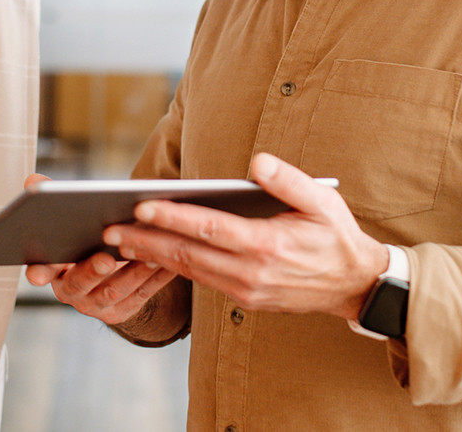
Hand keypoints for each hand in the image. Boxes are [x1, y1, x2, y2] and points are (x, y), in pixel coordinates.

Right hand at [21, 174, 176, 325]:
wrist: (106, 279)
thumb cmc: (83, 243)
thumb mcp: (66, 225)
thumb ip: (52, 202)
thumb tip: (33, 180)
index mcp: (52, 270)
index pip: (41, 271)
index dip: (39, 271)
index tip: (38, 272)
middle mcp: (72, 291)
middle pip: (80, 282)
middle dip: (92, 270)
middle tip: (106, 257)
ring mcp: (97, 304)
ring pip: (115, 289)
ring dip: (133, 271)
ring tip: (150, 252)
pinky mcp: (124, 310)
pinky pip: (142, 294)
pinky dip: (155, 278)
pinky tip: (170, 260)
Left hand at [105, 153, 386, 319]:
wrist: (354, 285)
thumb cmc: (336, 235)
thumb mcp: (323, 200)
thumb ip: (288, 180)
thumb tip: (256, 163)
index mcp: (268, 244)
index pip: (210, 229)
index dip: (173, 218)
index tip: (142, 207)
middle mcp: (252, 271)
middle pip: (188, 254)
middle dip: (146, 241)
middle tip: (108, 230)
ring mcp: (246, 289)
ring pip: (190, 271)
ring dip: (153, 256)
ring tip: (119, 242)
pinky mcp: (244, 298)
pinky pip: (202, 280)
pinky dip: (174, 268)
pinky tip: (153, 254)